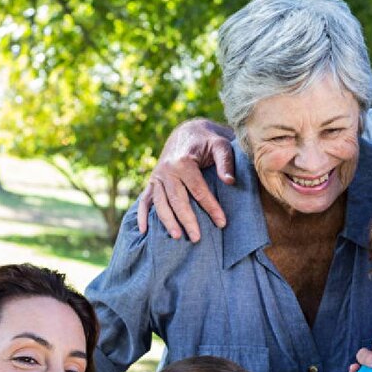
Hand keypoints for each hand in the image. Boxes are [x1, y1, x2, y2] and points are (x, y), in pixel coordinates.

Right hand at [137, 119, 236, 240]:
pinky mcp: (153, 182)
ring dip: (168, 221)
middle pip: (177, 199)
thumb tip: (229, 181)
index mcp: (183, 161)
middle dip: (187, 220)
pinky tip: (144, 232)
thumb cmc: (208, 142)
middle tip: (197, 238)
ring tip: (178, 237)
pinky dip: (142, 216)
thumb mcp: (220, 146)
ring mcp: (157, 177)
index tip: (222, 222)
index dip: (210, 207)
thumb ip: (225, 162)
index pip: (198, 189)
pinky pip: (145, 200)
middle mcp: (167, 170)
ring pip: (160, 203)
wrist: (187, 133)